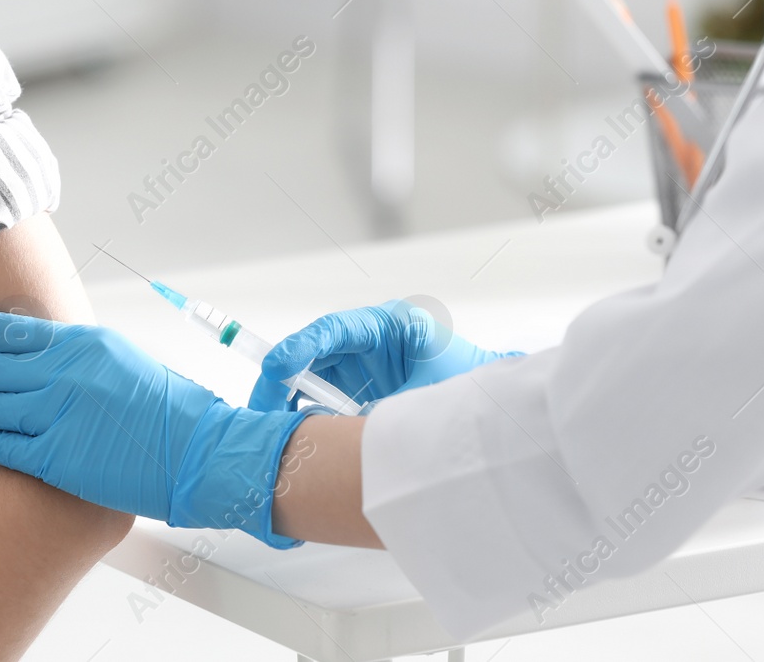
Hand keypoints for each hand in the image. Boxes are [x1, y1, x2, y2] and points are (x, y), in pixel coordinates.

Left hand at [0, 310, 307, 547]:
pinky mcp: (60, 458)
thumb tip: (28, 350)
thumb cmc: (164, 406)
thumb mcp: (116, 357)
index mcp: (80, 343)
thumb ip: (70, 352)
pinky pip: (2, 447)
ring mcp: (60, 416)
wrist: (197, 450)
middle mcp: (64, 375)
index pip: (4, 329)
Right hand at [248, 300, 522, 411]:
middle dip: (283, 378)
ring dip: (292, 400)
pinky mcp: (364, 389)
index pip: (334, 329)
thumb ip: (381, 413)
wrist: (501, 417)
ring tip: (275, 428)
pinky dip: (310, 415)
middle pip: (315, 353)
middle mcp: (374, 342)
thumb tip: (338, 430)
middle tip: (262, 407)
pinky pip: (326, 398)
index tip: (276, 369)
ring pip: (314, 377)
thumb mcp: (425, 400)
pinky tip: (301, 436)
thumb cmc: (472, 396)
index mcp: (392, 327)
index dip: (300, 348)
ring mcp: (367, 365)